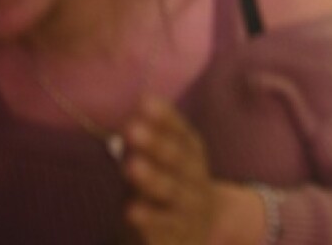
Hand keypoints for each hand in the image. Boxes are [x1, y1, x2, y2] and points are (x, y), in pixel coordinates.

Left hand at [122, 97, 214, 244]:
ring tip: (131, 165)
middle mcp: (195, 179)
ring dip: (153, 178)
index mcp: (193, 155)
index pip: (182, 133)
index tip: (144, 102)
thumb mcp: (169, 159)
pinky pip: (166, 228)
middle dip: (157, 144)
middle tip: (132, 130)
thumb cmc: (173, 185)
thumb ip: (154, 135)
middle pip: (179, 160)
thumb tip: (138, 100)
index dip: (166, 118)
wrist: (200, 228)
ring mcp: (189, 208)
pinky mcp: (180, 236)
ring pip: (173, 192)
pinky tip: (131, 210)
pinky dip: (150, 220)